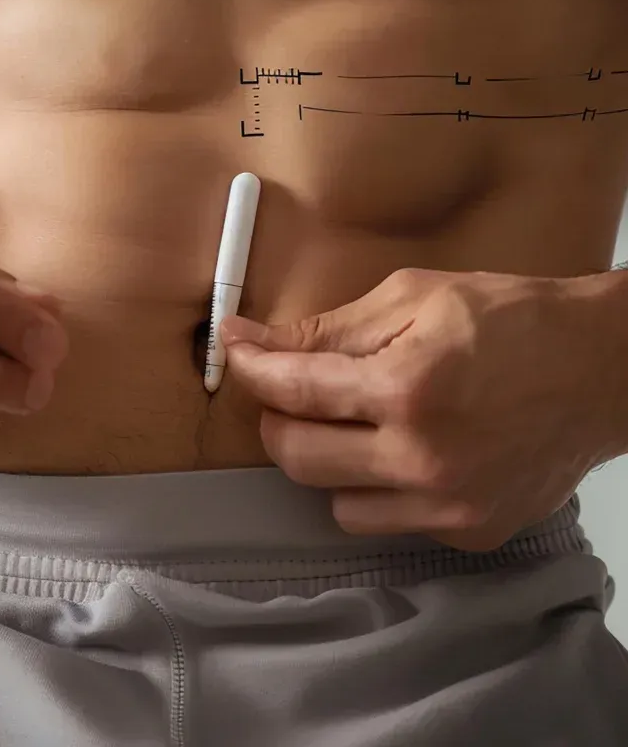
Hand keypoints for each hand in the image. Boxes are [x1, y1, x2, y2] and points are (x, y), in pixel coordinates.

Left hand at [221, 268, 627, 550]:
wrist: (601, 369)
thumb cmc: (511, 319)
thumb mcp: (414, 297)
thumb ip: (329, 328)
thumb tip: (257, 341)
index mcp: (406, 389)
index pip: (294, 390)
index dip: (252, 367)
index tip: (236, 351)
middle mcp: (423, 459)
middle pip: (297, 458)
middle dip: (278, 418)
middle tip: (292, 391)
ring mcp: (449, 505)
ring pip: (335, 502)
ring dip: (328, 461)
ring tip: (357, 423)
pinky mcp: (470, 530)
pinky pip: (388, 521)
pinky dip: (378, 488)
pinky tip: (403, 451)